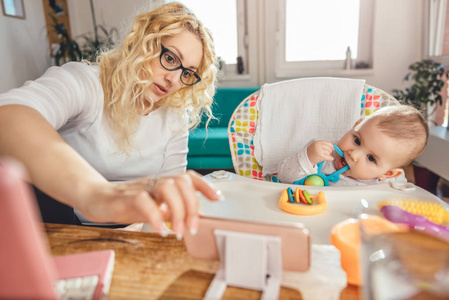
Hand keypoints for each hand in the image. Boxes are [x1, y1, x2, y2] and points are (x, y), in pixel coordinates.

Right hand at [78, 170, 222, 238]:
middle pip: (181, 181)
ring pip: (167, 187)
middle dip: (192, 205)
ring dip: (177, 211)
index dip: (205, 186)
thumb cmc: (128, 203)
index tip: (218, 199)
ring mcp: (142, 187)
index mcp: (164, 183)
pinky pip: (143, 201)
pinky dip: (154, 216)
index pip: (189, 177)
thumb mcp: (155, 206)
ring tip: (177, 231)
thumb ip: (171, 210)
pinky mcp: (126, 197)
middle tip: (193, 228)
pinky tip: (159, 230)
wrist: (96, 198)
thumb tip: (193, 219)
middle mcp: (156, 182)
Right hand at [307, 140, 333, 165]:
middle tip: (328, 153)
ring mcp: (319, 151)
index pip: (327, 143)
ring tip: (324, 156)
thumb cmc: (311, 152)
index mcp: (317, 143)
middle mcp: (318, 146)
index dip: (331, 146)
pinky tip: (331, 159)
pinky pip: (329, 157)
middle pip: (329, 148)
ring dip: (328, 155)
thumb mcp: (315, 145)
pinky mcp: (321, 156)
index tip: (332, 148)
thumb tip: (331, 146)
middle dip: (330, 151)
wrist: (306, 158)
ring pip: (329, 152)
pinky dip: (331, 158)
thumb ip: (321, 144)